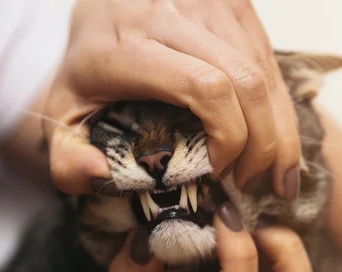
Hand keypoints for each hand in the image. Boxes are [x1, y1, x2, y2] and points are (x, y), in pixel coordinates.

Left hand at [44, 0, 300, 197]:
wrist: (99, 14)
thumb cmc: (86, 74)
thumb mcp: (62, 121)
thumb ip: (66, 161)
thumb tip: (99, 177)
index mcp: (126, 46)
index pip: (206, 89)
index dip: (228, 138)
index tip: (218, 172)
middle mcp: (169, 11)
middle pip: (245, 82)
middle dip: (262, 144)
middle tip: (253, 183)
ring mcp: (206, 0)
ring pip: (264, 70)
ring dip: (279, 128)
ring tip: (273, 171)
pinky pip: (267, 57)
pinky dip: (278, 104)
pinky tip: (276, 138)